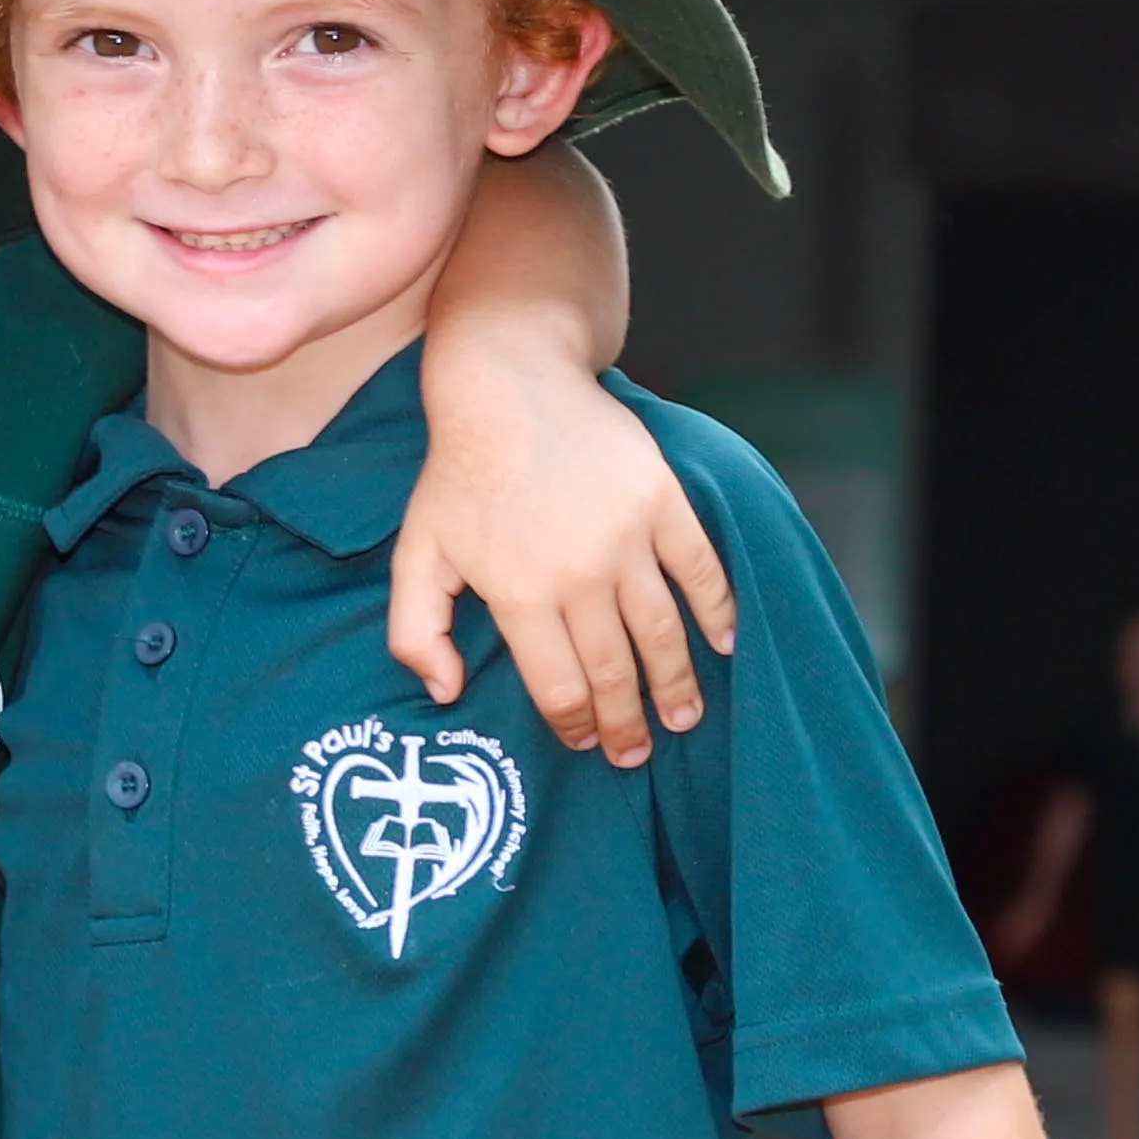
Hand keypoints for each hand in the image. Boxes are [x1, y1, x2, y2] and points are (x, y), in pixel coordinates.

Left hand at [392, 360, 736, 768]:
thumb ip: (414, 630)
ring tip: (683, 717)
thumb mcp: (417, 552)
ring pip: (661, 632)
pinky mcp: (662, 500)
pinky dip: (717, 611)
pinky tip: (723, 643)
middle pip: (613, 672)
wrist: (510, 383)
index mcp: (518, 592)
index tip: (586, 743)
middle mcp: (577, 573)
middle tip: (637, 754)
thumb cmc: (460, 472)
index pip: (558, 687)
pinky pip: (700, 569)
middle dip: (628, 724)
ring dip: (676, 684)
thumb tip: (443, 691)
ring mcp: (625, 536)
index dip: (576, 726)